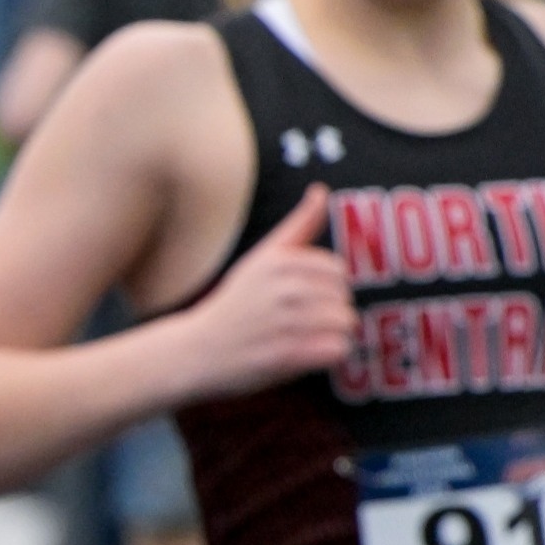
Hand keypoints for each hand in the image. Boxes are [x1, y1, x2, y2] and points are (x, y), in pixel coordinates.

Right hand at [185, 183, 356, 398]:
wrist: (198, 350)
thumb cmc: (237, 303)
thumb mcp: (261, 258)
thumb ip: (298, 225)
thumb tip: (320, 189)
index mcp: (278, 260)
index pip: (337, 271)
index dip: (324, 287)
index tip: (297, 297)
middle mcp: (282, 288)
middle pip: (344, 299)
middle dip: (328, 312)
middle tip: (294, 321)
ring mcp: (284, 322)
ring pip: (346, 324)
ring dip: (329, 335)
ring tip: (299, 337)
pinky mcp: (286, 355)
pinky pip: (338, 350)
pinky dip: (326, 355)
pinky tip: (302, 354)